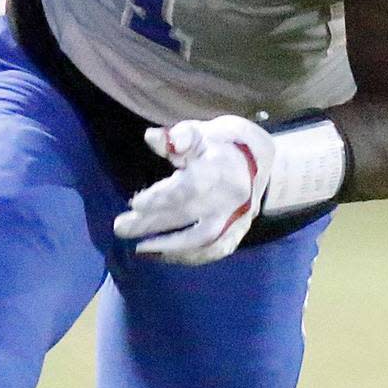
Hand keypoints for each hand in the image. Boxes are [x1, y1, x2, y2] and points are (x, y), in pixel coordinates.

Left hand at [113, 116, 274, 264]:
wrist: (266, 160)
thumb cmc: (227, 142)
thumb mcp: (204, 130)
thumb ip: (179, 137)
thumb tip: (151, 138)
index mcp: (221, 168)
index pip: (189, 187)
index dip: (162, 196)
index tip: (136, 202)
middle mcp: (231, 197)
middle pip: (188, 215)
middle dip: (152, 223)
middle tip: (120, 227)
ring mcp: (238, 218)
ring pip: (202, 239)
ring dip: (170, 247)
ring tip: (140, 248)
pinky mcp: (240, 231)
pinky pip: (216, 250)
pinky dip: (191, 257)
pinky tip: (167, 256)